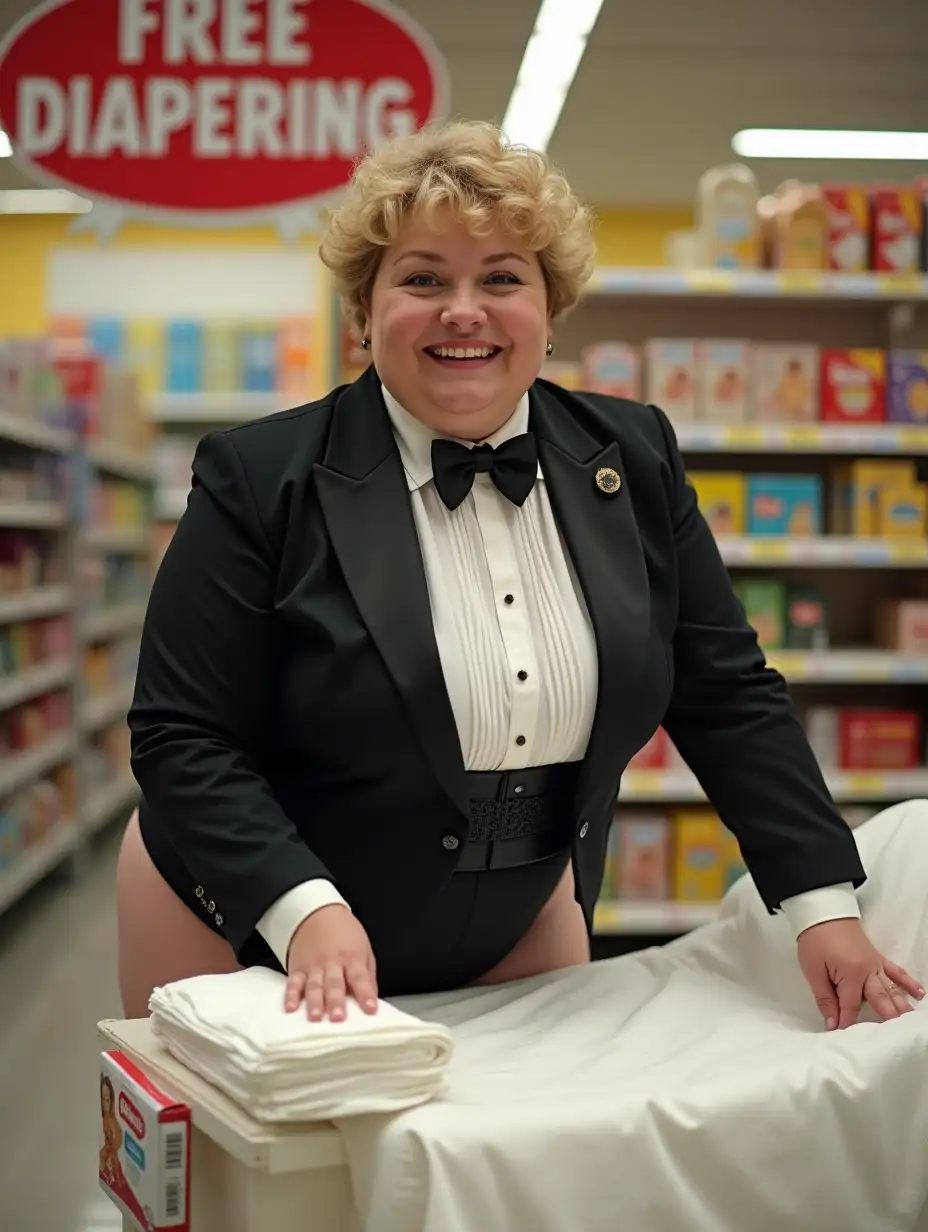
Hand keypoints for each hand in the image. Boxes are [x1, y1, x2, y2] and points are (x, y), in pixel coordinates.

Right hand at [284, 905, 378, 1021]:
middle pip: (335, 984)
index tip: (371, 1010)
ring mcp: (313, 966)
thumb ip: (368, 976)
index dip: (365, 994)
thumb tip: (372, 999)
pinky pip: (294, 983)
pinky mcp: (297, 968)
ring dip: (314, 1002)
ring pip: (314, 986)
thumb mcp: (364, 949)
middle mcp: (332, 964)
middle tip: (338, 1019)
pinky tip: (290, 1007)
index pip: (360, 978)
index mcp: (352, 958)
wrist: (317, 912)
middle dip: (336, 1002)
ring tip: (316, 1017)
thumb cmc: (344, 933)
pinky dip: (291, 995)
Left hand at [797, 918, 924, 1029]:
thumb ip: (825, 998)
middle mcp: (869, 971)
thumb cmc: (815, 941)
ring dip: (901, 1006)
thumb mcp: (813, 971)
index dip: (844, 1021)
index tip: (839, 1033)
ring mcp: (876, 964)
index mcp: (852, 974)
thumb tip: (832, 1023)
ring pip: (891, 990)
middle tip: (894, 1040)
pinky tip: (920, 994)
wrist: (823, 913)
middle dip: (885, 1020)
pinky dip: (908, 982)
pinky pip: (896, 971)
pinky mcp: (878, 957)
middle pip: (880, 1001)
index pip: (850, 1007)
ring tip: (910, 1024)